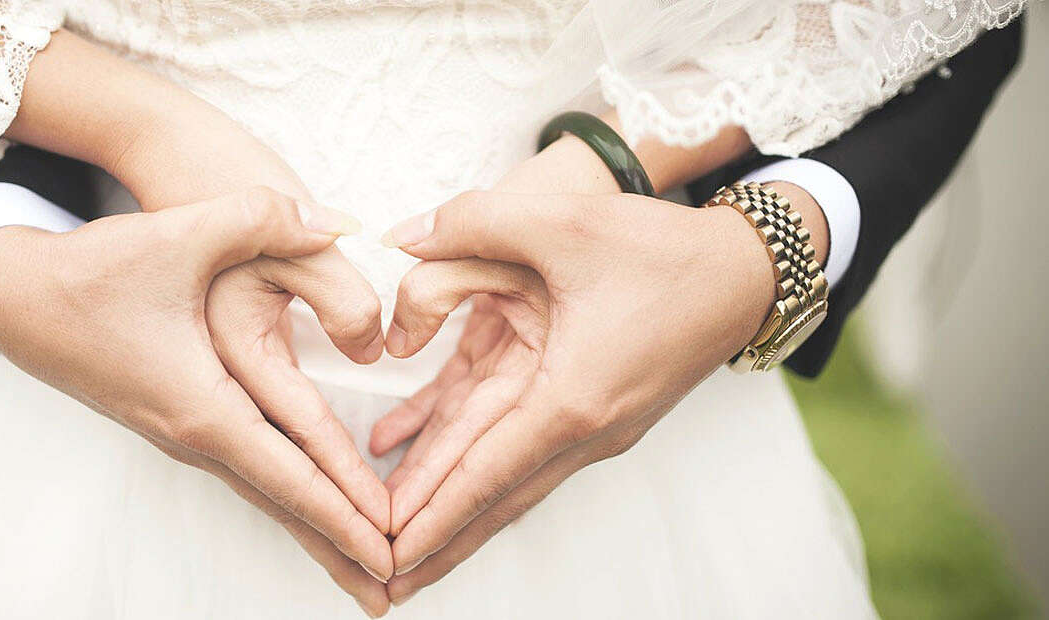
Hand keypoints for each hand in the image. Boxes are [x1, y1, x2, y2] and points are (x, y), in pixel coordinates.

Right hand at [0, 188, 391, 614]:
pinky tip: (310, 506)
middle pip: (282, 503)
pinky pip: (248, 470)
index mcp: (202, 405)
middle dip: (339, 545)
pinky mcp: (179, 420)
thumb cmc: (93, 271)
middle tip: (394, 589)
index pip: (289, 473)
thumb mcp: (180, 233)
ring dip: (316, 528)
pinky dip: (287, 496)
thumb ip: (262, 219)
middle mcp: (193, 434)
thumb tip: (336, 223)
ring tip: (361, 565)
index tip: (390, 549)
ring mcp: (183, 434)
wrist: (17, 297)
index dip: (345, 511)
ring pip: (265, 491)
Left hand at [374, 189, 783, 602]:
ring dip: (455, 517)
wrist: (745, 272)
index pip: (484, 473)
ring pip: (508, 483)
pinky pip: (523, 450)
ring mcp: (593, 429)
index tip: (387, 554)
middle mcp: (584, 430)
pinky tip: (428, 458)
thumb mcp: (562, 221)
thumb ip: (471, 223)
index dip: (430, 515)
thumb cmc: (661, 249)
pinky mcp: (594, 414)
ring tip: (406, 552)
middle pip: (494, 500)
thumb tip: (399, 238)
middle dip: (436, 542)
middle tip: (381, 582)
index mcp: (571, 398)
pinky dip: (477, 468)